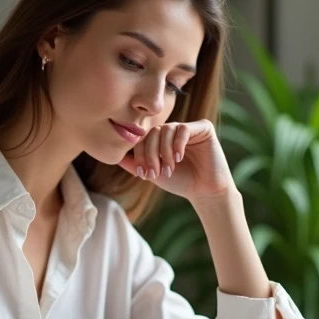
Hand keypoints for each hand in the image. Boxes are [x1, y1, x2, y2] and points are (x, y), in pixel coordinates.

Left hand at [118, 120, 234, 201]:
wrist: (204, 191)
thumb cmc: (181, 182)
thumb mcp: (153, 173)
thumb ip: (135, 164)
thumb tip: (114, 156)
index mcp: (162, 139)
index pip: (144, 138)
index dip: (140, 154)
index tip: (144, 174)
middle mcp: (174, 130)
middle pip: (153, 132)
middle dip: (150, 154)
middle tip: (155, 173)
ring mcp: (188, 127)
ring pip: (166, 130)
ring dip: (164, 152)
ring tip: (169, 168)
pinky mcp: (203, 128)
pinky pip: (183, 129)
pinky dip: (177, 144)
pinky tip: (178, 158)